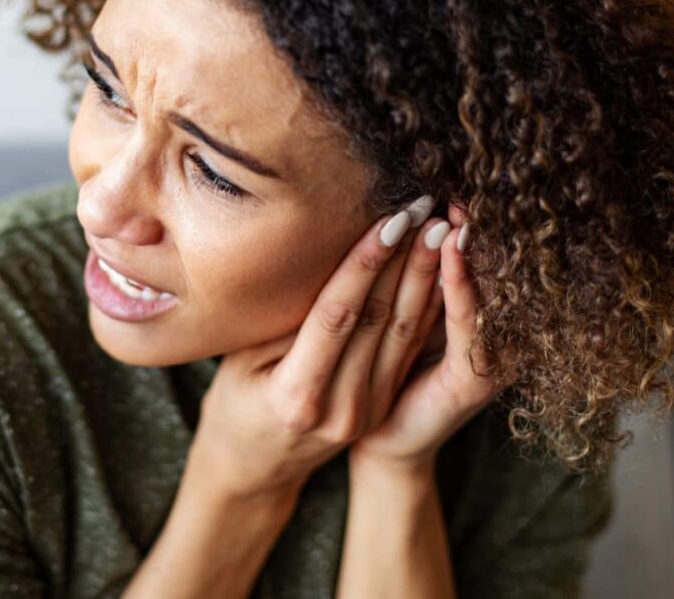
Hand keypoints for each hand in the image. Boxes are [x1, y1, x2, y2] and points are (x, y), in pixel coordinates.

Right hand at [190, 195, 442, 500]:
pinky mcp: (381, 406)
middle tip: (423, 208)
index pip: (338, 315)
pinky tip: (437, 268)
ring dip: (424, 276)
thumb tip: (319, 259)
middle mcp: (340, 409)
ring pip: (403, 333)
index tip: (389, 219)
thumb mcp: (241, 360)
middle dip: (404, 259)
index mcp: (296, 397)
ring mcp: (366, 411)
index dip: (365, 264)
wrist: (253, 466)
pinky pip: (407, 348)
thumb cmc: (234, 401)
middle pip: (379, 320)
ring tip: (439, 228)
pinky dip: (424, 305)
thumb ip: (281, 320)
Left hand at [348, 202, 516, 472]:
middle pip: (484, 271)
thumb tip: (394, 211)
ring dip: (465, 247)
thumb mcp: (395, 317)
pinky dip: (460, 287)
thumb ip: (405, 278)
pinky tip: (449, 251)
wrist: (379, 443)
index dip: (462, 223)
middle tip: (460, 180)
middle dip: (470, 227)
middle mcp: (491, 337)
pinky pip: (468, 328)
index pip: (471, 261)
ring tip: (456, 205)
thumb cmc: (379, 374)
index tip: (449, 179)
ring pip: (478, 291)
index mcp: (471, 318)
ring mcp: (488, 361)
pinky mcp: (473, 383)